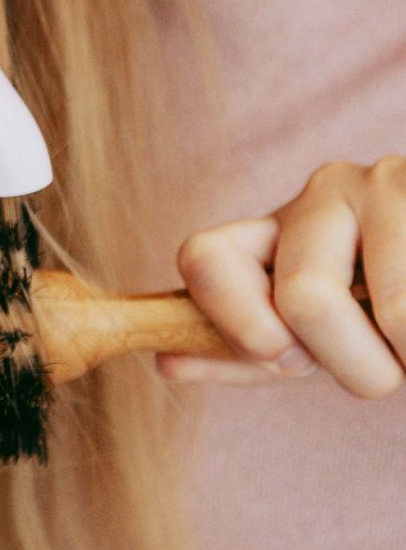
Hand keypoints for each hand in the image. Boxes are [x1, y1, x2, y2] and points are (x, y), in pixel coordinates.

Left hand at [156, 160, 405, 395]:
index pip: (205, 257)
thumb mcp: (321, 338)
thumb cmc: (388, 309)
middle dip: (357, 368)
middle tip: (390, 365)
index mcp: (275, 230)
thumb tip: (165, 362)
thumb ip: (252, 354)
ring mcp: (385, 180)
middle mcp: (323, 191)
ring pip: (394, 312)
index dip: (236, 322)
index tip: (286, 360)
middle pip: (304, 299)